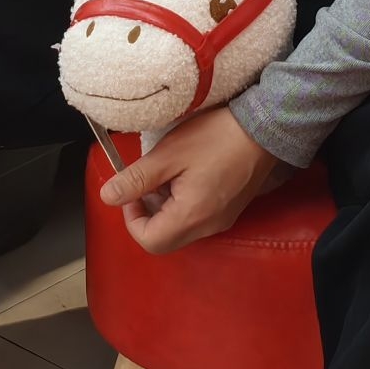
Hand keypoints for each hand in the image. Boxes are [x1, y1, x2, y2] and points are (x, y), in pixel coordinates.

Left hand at [98, 107, 281, 254]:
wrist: (262, 127)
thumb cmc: (215, 137)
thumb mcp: (168, 155)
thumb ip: (136, 179)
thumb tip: (107, 196)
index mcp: (191, 217)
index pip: (149, 241)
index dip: (131, 218)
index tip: (132, 190)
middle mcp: (208, 228)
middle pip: (164, 240)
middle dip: (147, 215)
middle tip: (147, 183)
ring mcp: (222, 221)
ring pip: (180, 230)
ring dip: (164, 209)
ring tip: (167, 174)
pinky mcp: (230, 211)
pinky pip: (197, 219)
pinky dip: (182, 205)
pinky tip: (186, 176)